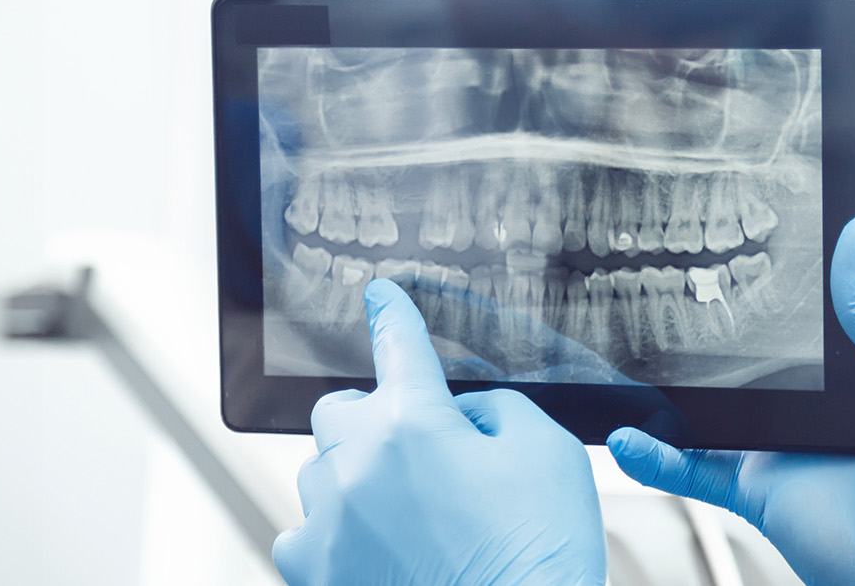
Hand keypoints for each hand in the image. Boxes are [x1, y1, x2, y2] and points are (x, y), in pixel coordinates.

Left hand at [272, 280, 606, 585]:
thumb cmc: (538, 553)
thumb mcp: (549, 454)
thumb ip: (497, 410)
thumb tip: (460, 415)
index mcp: (414, 423)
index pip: (399, 346)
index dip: (393, 315)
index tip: (381, 297)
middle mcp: (356, 466)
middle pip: (341, 411)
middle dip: (375, 417)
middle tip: (423, 452)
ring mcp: (327, 523)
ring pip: (322, 473)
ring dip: (358, 478)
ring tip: (413, 517)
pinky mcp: (313, 573)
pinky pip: (305, 532)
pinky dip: (336, 533)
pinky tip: (379, 550)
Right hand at [607, 215, 854, 585]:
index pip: (840, 288)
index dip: (813, 248)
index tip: (775, 197)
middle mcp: (826, 394)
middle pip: (766, 338)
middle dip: (724, 305)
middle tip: (679, 257)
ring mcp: (788, 439)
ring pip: (717, 398)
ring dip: (675, 378)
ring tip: (630, 340)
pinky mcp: (760, 487)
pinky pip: (697, 467)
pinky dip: (659, 454)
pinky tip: (627, 435)